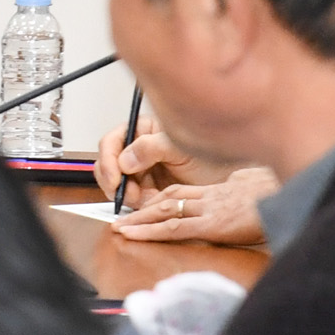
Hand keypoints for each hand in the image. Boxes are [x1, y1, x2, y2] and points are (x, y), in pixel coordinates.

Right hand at [93, 121, 235, 199]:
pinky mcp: (145, 187)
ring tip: (145, 200)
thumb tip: (124, 159)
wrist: (226, 182)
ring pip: (116, 183)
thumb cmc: (212, 157)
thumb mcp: (181, 148)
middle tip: (129, 196)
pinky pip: (130, 196)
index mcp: (142, 130)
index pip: (112, 142)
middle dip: (115, 183)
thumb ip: (151, 148)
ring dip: (126, 195)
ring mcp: (140, 169)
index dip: (108, 160)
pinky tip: (150, 203)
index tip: (116, 179)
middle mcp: (137, 148)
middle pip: (108, 164)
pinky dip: (136, 203)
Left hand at [110, 170, 276, 245]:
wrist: (300, 195)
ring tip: (120, 226)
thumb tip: (256, 202)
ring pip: (166, 210)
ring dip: (140, 218)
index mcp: (228, 187)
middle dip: (146, 207)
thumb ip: (255, 195)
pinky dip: (149, 231)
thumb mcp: (271, 190)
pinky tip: (131, 234)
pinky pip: (173, 228)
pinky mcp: (213, 225)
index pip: (189, 190)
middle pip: (172, 196)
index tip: (151, 204)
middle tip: (124, 216)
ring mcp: (212, 208)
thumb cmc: (292, 194)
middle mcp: (214, 195)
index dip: (167, 197)